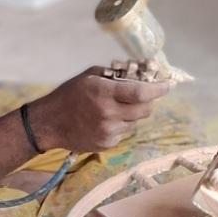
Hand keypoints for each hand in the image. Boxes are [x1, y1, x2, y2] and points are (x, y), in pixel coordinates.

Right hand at [29, 67, 172, 151]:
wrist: (49, 124)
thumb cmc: (69, 95)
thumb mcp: (89, 76)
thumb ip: (114, 74)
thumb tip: (139, 72)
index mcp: (103, 92)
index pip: (140, 92)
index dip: (158, 89)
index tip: (168, 85)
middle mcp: (108, 113)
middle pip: (145, 110)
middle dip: (149, 101)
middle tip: (144, 95)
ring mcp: (108, 132)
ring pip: (136, 122)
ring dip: (133, 114)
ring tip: (117, 108)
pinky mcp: (107, 144)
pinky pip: (124, 133)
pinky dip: (122, 124)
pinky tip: (106, 120)